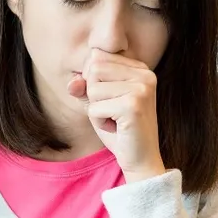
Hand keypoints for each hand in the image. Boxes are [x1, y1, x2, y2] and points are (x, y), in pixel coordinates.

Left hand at [68, 49, 165, 182]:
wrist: (141, 160)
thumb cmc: (120, 130)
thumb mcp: (99, 102)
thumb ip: (84, 86)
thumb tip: (72, 82)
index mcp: (140, 68)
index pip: (97, 57)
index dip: (93, 81)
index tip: (112, 100)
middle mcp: (144, 74)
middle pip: (94, 69)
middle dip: (94, 95)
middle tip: (112, 112)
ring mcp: (141, 89)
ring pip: (93, 88)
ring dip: (96, 109)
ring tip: (114, 120)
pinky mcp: (133, 106)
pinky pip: (94, 108)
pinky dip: (98, 122)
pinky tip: (116, 128)